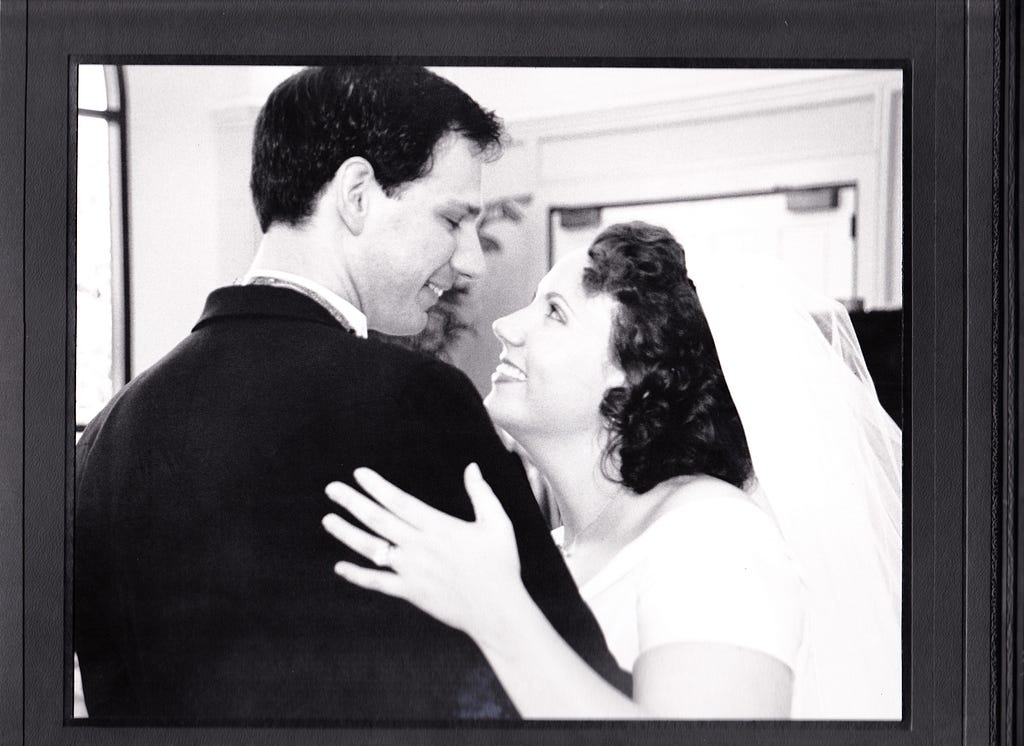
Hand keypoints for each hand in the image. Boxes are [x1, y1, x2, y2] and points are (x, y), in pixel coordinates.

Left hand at [321, 463, 526, 639]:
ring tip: (327, 520)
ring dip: (347, 533)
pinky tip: (339, 567)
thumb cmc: (500, 564)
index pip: (400, 501)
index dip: (378, 487)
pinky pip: (377, 583)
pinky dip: (357, 575)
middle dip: (352, 502)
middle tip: (332, 489)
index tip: (359, 474)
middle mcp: (419, 547)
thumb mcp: (497, 523)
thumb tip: (472, 467)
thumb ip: (481, 493)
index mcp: (439, 527)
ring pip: (371, 549)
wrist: (496, 611)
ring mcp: (411, 571)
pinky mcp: (410, 591)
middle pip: (378, 520)